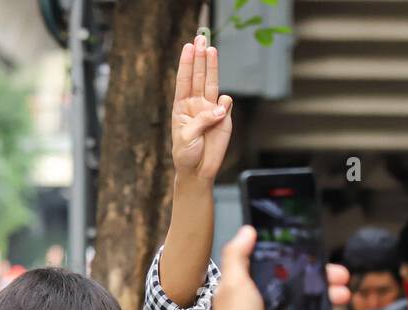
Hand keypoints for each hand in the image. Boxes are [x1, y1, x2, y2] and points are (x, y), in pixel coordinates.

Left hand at [171, 34, 232, 182]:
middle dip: (199, 58)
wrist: (198, 171)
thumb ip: (202, 120)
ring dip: (212, 67)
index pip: (184, 81)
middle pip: (198, 76)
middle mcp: (196, 104)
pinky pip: (226, 104)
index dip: (186, 63)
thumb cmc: (186, 154)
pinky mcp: (224, 118)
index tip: (188, 47)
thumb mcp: (187, 137)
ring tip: (211, 49)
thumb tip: (220, 108)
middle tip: (201, 39)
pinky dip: (225, 102)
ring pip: (212, 83)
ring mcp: (210, 109)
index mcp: (181, 107)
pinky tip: (222, 109)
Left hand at [198, 226, 349, 309]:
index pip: (285, 264)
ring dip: (329, 299)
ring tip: (344, 298)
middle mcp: (267, 296)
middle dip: (324, 279)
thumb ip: (237, 255)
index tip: (323, 256)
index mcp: (255, 281)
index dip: (305, 259)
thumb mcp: (234, 282)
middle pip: (302, 282)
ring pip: (309, 303)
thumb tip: (248, 230)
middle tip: (343, 279)